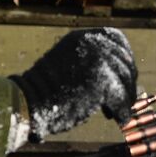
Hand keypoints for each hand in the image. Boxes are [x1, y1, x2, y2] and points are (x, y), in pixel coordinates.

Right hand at [9, 28, 137, 140]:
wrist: (28, 101)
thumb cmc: (45, 90)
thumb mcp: (68, 65)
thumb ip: (91, 65)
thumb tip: (121, 79)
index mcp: (81, 37)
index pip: (115, 37)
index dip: (125, 55)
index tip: (126, 72)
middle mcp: (91, 43)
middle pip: (124, 61)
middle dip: (127, 82)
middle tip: (124, 99)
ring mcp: (97, 61)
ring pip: (125, 81)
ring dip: (124, 99)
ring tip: (116, 112)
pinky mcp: (102, 81)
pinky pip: (121, 99)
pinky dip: (122, 111)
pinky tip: (118, 119)